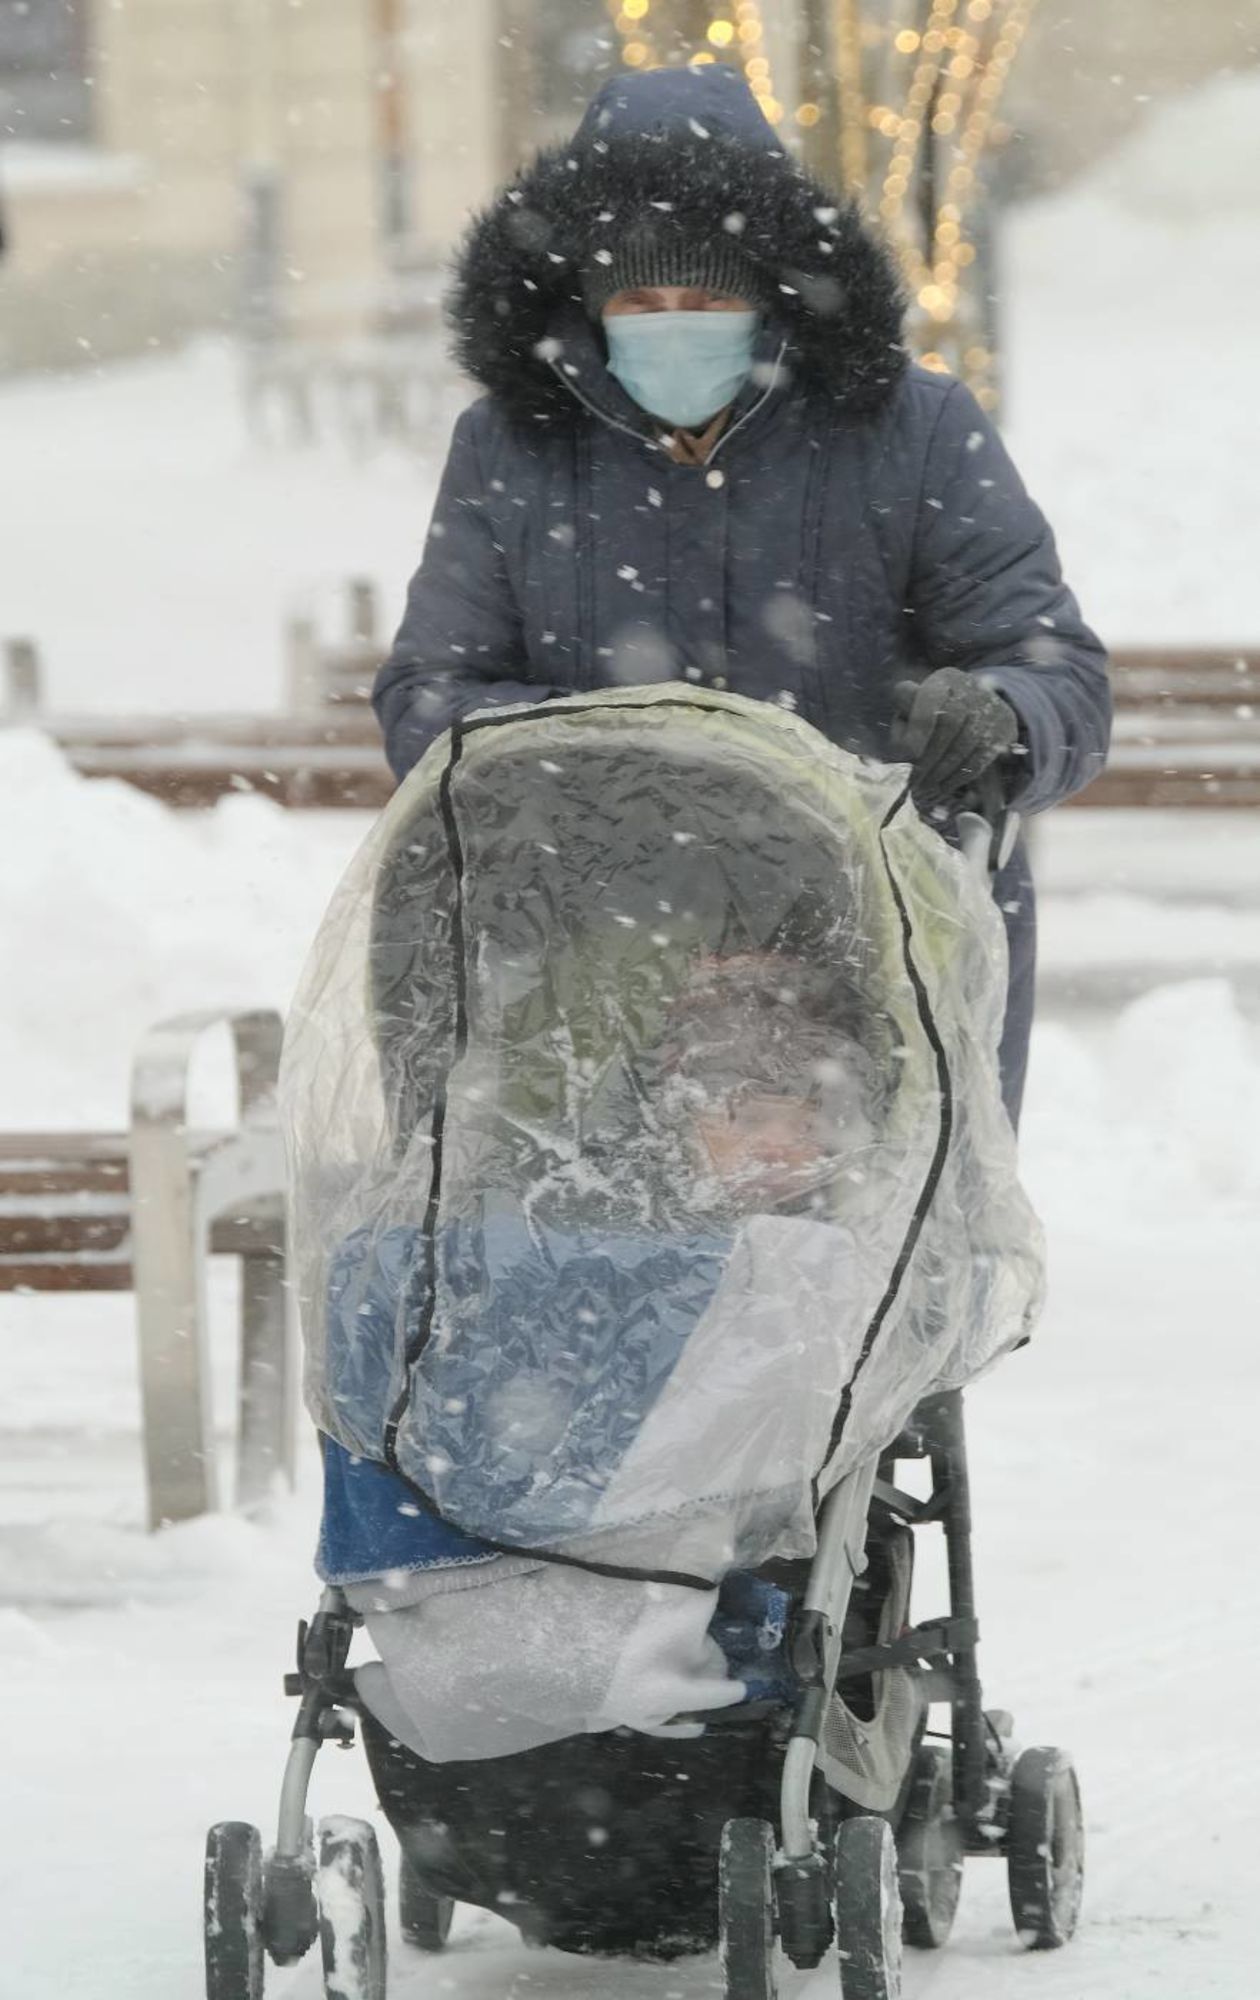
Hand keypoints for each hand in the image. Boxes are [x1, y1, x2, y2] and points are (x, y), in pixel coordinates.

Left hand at [893, 668, 1019, 810]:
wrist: (981, 707)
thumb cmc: (935, 711)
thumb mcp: (914, 709)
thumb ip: (903, 724)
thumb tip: (902, 751)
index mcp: (944, 679)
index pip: (931, 699)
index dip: (919, 727)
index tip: (908, 754)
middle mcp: (970, 688)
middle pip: (950, 723)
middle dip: (930, 755)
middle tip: (916, 780)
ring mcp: (990, 708)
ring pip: (966, 743)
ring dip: (943, 770)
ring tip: (927, 787)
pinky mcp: (1003, 728)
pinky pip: (981, 757)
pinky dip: (960, 775)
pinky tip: (945, 786)